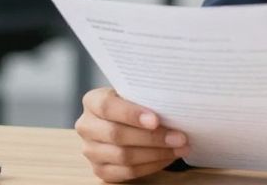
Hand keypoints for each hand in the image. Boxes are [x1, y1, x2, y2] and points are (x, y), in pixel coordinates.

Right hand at [74, 87, 190, 181]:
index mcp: (92, 101)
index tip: (156, 120)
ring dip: (156, 154)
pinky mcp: (100, 169)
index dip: (131, 114)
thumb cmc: (132, 103)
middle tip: (179, 137)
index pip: (107, 107)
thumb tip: (173, 107)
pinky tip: (167, 157)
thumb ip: (145, 98)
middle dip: (152, 138)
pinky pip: (127, 172)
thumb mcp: (134, 93)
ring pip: (123, 156)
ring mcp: (91, 150)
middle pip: (117, 135)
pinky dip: (151, 166)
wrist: (122, 120)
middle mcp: (87, 126)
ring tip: (179, 148)